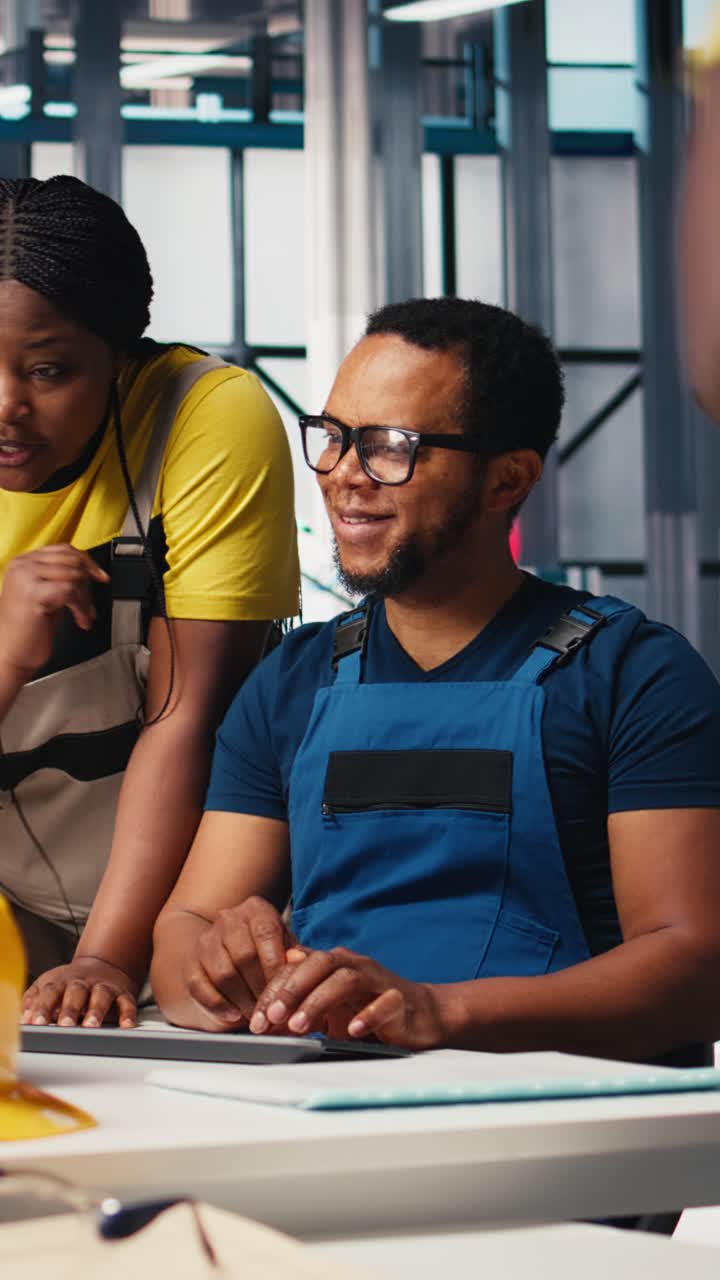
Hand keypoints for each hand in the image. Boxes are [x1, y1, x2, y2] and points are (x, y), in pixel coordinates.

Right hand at [0, 544, 108, 677]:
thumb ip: (62, 578)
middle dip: (88, 584)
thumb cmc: (28, 630)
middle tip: (91, 606)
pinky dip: (81, 607)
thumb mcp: (48, 595)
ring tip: (84, 617)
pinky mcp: (33, 592)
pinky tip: (80, 621)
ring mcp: (26, 576)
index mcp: (23, 562)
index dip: (87, 562)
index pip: (63, 549)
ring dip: (86, 600)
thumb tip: (90, 570)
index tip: (100, 576)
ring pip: (74, 575)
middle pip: (72, 560)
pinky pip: (71, 590)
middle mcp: (22, 565)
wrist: (10, 654)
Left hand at [21, 957, 138, 1028]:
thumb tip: (23, 1019)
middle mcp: (83, 982)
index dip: (43, 1007)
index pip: (50, 991)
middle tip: (64, 1026)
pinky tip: (126, 1026)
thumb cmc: (69, 984)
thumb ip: (34, 1002)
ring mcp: (103, 986)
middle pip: (76, 992)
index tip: (37, 1023)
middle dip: (70, 1009)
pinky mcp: (122, 994)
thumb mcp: (48, 986)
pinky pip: (127, 1003)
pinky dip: (127, 1014)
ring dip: (96, 1010)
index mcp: (61, 981)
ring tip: (91, 1026)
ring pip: (101, 995)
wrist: (103, 965)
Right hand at [184, 896, 295, 1029]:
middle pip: (244, 956)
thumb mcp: (285, 947)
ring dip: (242, 1000)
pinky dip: (218, 1005)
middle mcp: (229, 919)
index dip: (276, 966)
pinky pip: (200, 987)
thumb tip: (300, 960)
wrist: (226, 949)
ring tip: (256, 1016)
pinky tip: (233, 1015)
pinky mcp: (190, 963)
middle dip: (260, 988)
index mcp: (256, 909)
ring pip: (223, 974)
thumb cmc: (267, 951)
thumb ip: (295, 954)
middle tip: (272, 1010)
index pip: (266, 934)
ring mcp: (206, 940)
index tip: (284, 992)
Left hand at [248, 946, 450, 1050]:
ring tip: (300, 1026)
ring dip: (319, 1000)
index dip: (275, 990)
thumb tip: (266, 1007)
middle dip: (292, 989)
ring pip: (346, 979)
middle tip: (271, 1017)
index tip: (257, 1018)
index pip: (299, 967)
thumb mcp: (330, 1006)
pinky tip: (352, 1030)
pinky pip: (384, 1002)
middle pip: (319, 964)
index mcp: (334, 964)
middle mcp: (355, 965)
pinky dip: (367, 1014)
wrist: (419, 1015)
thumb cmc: (368, 1008)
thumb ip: (302, 1002)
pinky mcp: (400, 1000)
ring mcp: (378, 980)